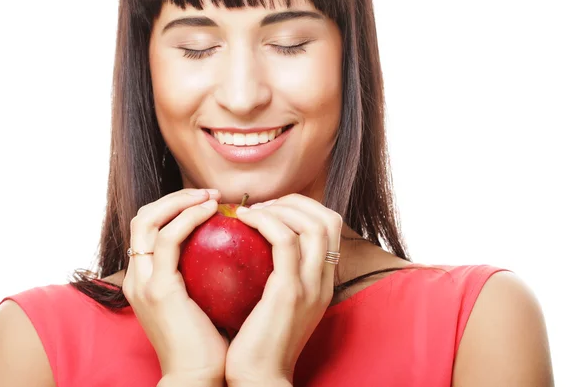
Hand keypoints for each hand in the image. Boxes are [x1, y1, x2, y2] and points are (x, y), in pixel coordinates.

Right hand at [122, 188, 227, 383]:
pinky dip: (188, 217)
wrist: (199, 379)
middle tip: (210, 194)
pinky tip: (212, 211)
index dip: (174, 207)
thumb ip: (202, 271)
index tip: (209, 203)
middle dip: (175, 197)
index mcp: (145, 279)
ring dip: (181, 200)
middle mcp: (137, 277)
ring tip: (212, 197)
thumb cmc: (208, 341)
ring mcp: (144, 282)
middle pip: (142, 217)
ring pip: (148, 220)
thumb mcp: (201, 298)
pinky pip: (168, 238)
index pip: (149, 228)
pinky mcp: (159, 288)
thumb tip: (230, 243)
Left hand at [224, 194, 342, 384]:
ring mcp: (311, 286)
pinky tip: (241, 220)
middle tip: (263, 206)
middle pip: (328, 219)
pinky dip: (264, 221)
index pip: (330, 228)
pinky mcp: (290, 292)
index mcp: (324, 283)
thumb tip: (255, 243)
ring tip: (251, 212)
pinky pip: (284, 241)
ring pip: (312, 224)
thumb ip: (278, 275)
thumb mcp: (278, 304)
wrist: (259, 381)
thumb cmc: (258, 341)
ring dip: (280, 208)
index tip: (272, 209)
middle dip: (295, 201)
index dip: (303, 208)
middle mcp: (324, 282)